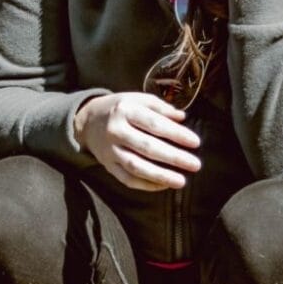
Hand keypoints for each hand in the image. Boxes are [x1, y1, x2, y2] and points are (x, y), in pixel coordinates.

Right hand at [74, 91, 202, 191]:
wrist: (87, 122)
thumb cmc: (119, 109)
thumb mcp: (136, 99)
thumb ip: (159, 107)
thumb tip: (182, 117)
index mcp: (125, 110)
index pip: (154, 124)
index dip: (176, 134)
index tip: (195, 142)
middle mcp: (116, 131)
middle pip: (147, 147)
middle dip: (173, 157)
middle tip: (195, 164)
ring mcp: (110, 151)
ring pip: (137, 167)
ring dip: (160, 175)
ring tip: (181, 181)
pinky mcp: (108, 166)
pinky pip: (127, 179)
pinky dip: (146, 185)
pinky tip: (163, 185)